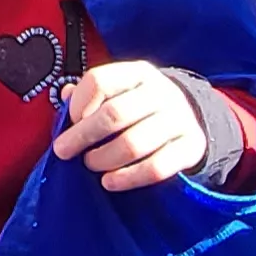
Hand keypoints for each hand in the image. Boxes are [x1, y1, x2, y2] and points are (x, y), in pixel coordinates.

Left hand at [54, 59, 209, 191]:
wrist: (187, 121)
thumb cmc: (139, 109)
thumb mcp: (118, 93)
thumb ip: (90, 95)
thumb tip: (65, 94)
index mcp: (138, 73)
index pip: (100, 81)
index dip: (78, 104)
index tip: (69, 123)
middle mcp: (161, 92)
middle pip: (115, 113)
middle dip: (83, 135)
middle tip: (64, 151)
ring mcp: (179, 119)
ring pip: (134, 143)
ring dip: (104, 158)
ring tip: (90, 164)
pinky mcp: (191, 147)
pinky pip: (157, 167)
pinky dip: (128, 178)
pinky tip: (109, 182)